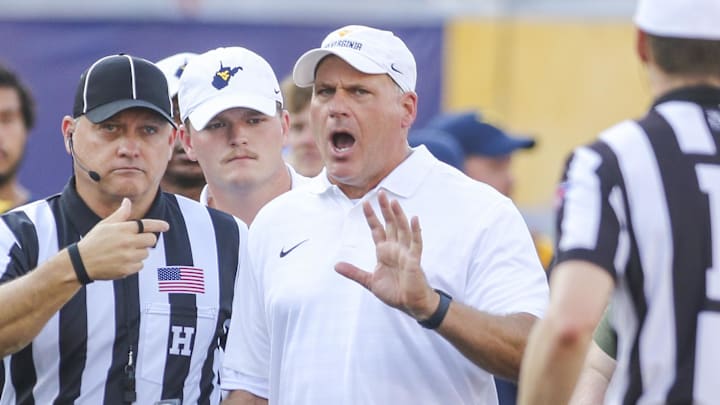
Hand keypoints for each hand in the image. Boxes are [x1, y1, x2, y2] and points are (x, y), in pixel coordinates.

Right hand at [75, 198, 168, 279]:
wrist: (81, 263)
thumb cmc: (93, 242)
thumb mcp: (105, 225)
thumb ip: (120, 214)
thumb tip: (127, 201)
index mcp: (123, 229)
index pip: (146, 225)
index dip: (159, 225)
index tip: (166, 226)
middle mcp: (128, 242)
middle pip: (151, 240)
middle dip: (147, 240)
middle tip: (137, 242)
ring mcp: (128, 256)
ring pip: (146, 253)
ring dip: (139, 253)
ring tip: (123, 252)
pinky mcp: (128, 269)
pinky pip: (140, 265)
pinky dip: (134, 264)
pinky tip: (122, 262)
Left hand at [335, 191, 438, 319]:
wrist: (410, 304)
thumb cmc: (394, 292)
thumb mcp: (370, 281)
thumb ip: (354, 272)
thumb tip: (336, 266)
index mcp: (384, 252)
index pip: (377, 230)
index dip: (371, 217)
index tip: (365, 204)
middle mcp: (395, 248)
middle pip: (390, 224)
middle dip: (385, 210)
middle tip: (381, 193)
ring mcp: (406, 252)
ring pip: (402, 229)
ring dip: (398, 215)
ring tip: (394, 202)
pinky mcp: (414, 259)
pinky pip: (416, 242)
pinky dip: (415, 231)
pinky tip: (414, 219)